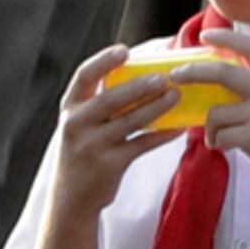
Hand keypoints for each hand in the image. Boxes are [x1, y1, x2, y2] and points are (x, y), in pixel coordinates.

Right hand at [47, 44, 181, 221]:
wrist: (71, 198)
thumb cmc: (83, 151)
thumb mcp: (81, 124)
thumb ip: (100, 102)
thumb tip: (142, 74)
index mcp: (70, 108)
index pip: (84, 76)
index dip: (104, 61)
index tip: (125, 50)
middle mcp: (77, 124)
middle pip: (110, 99)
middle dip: (138, 86)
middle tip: (164, 77)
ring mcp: (92, 146)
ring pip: (129, 122)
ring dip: (155, 107)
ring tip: (176, 95)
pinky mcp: (109, 165)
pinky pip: (141, 145)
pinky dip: (161, 135)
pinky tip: (179, 126)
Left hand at [185, 51, 249, 200]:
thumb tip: (230, 90)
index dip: (224, 37)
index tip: (205, 36)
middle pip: (221, 72)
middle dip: (192, 72)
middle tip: (176, 75)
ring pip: (215, 112)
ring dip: (210, 128)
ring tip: (219, 139)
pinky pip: (221, 135)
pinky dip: (219, 143)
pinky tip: (227, 149)